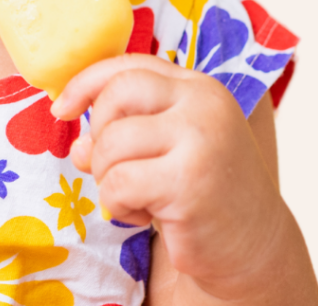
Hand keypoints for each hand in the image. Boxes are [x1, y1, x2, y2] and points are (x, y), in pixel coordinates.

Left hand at [52, 55, 290, 299]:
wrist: (255, 252)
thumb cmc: (201, 192)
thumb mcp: (164, 148)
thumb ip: (123, 131)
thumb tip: (76, 144)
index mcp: (198, 86)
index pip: (128, 65)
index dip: (85, 83)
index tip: (61, 109)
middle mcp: (203, 104)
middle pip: (117, 93)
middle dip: (99, 133)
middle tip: (110, 166)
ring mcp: (200, 141)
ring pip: (112, 142)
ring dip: (108, 177)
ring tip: (137, 197)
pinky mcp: (189, 183)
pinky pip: (119, 182)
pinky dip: (118, 204)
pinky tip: (146, 216)